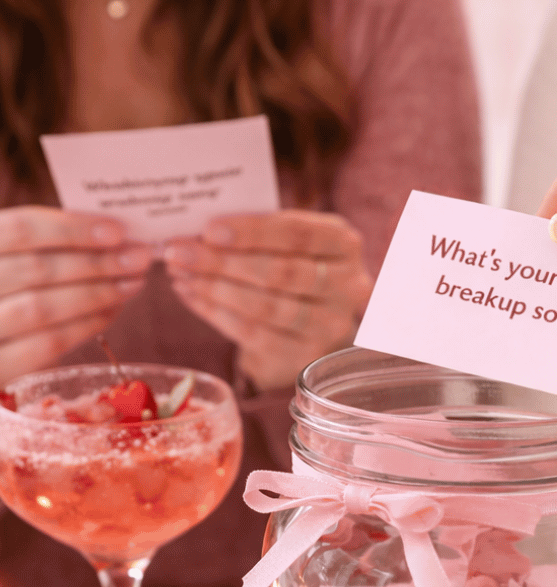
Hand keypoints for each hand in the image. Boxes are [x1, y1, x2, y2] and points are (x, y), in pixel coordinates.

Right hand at [0, 208, 150, 381]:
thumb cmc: (5, 290)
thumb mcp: (11, 260)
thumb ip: (39, 246)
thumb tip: (107, 234)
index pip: (18, 230)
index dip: (70, 228)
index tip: (118, 230)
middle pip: (36, 269)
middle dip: (96, 262)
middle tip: (140, 257)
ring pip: (42, 308)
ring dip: (97, 294)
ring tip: (134, 282)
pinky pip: (46, 344)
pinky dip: (85, 325)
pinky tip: (112, 310)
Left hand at [164, 210, 372, 391]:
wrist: (310, 321)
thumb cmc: (292, 265)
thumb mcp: (288, 241)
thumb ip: (258, 232)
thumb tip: (197, 230)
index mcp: (344, 244)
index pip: (299, 234)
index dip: (253, 232)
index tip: (208, 229)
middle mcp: (348, 286)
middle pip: (282, 273)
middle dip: (223, 262)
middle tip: (179, 252)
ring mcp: (331, 326)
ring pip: (267, 307)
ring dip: (215, 289)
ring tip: (179, 274)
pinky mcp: (306, 356)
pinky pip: (255, 335)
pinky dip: (216, 314)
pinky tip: (190, 296)